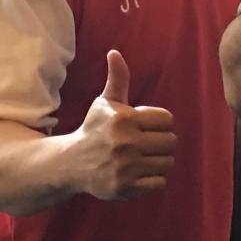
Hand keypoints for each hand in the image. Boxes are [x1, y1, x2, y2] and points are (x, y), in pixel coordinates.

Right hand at [71, 49, 176, 201]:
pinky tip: (139, 173)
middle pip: (171, 142)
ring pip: (168, 163)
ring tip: (144, 159)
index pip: (167, 119)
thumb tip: (115, 53)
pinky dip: (154, 180)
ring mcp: (124, 167)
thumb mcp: (105, 103)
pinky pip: (159, 183)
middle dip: (162, 142)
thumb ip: (117, 78)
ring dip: (160, 161)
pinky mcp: (124, 188)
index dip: (160, 123)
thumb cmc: (94, 129)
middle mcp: (124, 143)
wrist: (69, 164)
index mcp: (123, 119)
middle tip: (147, 144)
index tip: (146, 127)